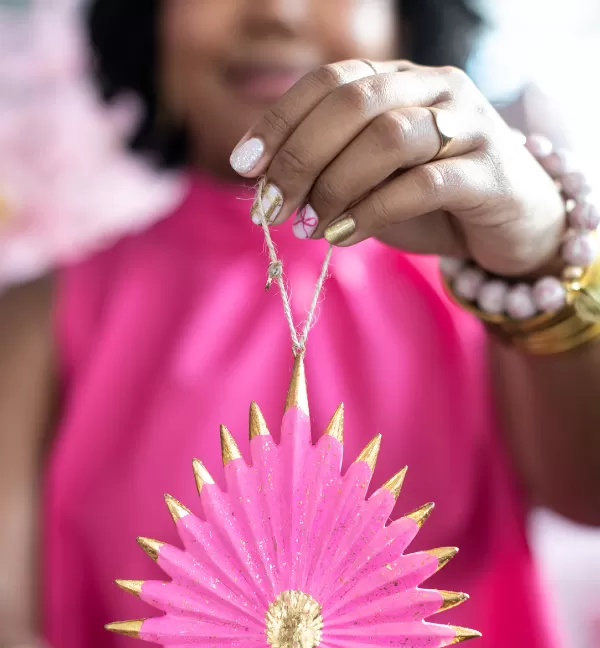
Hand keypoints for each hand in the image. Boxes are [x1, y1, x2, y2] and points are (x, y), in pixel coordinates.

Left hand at [232, 60, 564, 276]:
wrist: (516, 225)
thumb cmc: (435, 200)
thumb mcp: (372, 182)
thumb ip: (329, 174)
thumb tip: (264, 189)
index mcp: (399, 80)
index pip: (329, 81)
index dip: (280, 119)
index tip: (243, 165)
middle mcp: (435, 89)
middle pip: (354, 102)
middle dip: (299, 156)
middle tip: (270, 207)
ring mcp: (468, 125)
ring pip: (389, 136)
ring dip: (335, 184)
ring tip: (307, 225)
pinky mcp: (491, 172)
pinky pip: (423, 184)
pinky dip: (372, 211)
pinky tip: (342, 236)